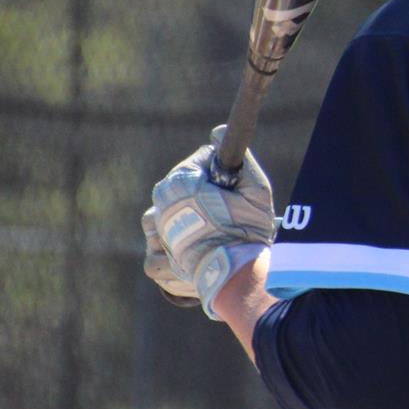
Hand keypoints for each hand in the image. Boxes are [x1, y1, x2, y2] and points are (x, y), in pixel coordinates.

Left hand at [143, 126, 275, 319]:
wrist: (235, 276)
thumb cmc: (247, 229)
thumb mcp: (255, 188)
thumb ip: (238, 157)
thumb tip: (218, 132)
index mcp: (180, 182)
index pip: (198, 162)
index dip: (218, 172)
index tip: (230, 187)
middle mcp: (160, 206)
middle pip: (179, 190)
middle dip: (199, 198)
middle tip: (223, 214)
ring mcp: (154, 236)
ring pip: (163, 220)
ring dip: (180, 225)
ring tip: (206, 235)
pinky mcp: (154, 263)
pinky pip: (159, 251)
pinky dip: (173, 255)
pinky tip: (194, 256)